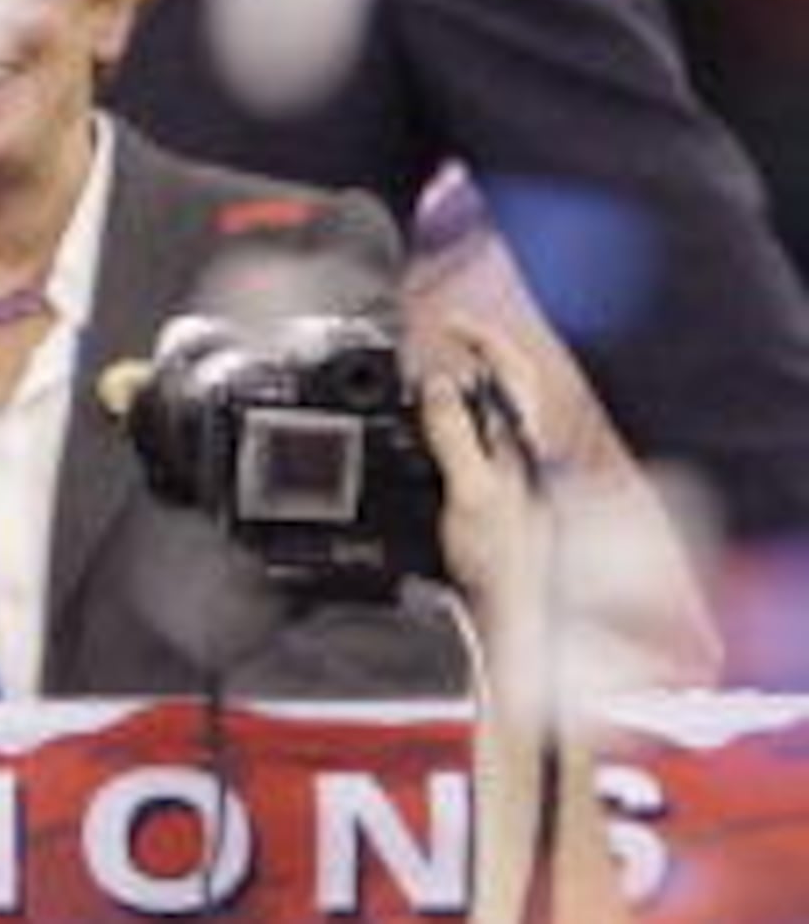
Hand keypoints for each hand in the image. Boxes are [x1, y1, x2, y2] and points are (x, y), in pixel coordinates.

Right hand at [420, 321, 548, 631]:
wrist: (509, 616)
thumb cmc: (503, 562)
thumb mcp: (471, 491)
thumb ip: (454, 434)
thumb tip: (436, 383)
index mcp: (524, 443)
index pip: (514, 371)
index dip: (484, 338)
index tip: (446, 324)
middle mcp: (521, 453)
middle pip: (499, 388)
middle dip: (463, 359)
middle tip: (426, 345)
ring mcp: (507, 475)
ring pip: (483, 417)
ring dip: (451, 394)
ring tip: (416, 386)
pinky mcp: (488, 496)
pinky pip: (467, 446)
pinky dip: (443, 429)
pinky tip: (420, 439)